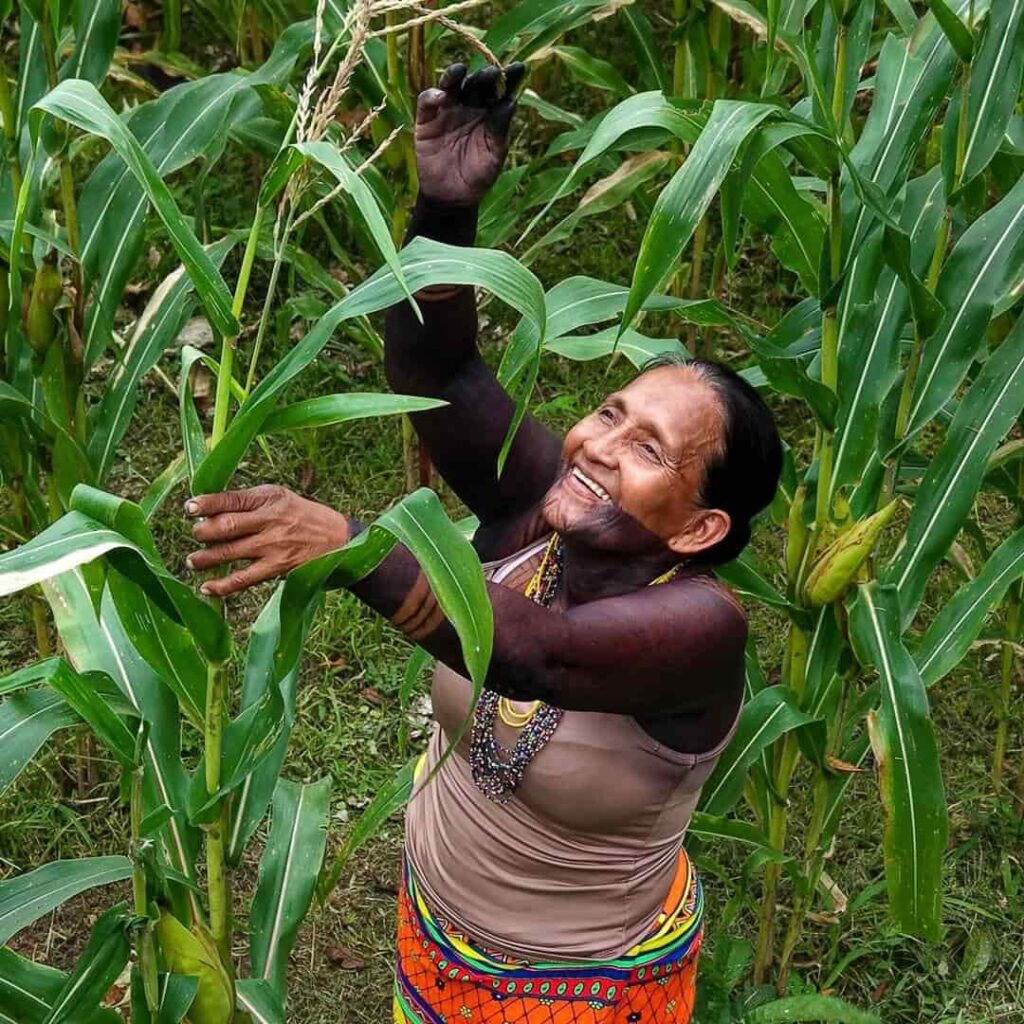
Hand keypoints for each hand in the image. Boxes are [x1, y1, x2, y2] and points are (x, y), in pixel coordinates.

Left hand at [185, 485, 349, 597]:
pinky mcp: (277, 567)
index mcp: (269, 498)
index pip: (232, 499)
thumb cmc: (303, 516)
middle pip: (227, 526)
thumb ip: (249, 502)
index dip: (207, 503)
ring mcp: (273, 545)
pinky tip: (207, 588)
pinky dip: (223, 586)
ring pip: (230, 552)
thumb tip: (209, 511)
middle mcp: (270, 520)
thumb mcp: (280, 498)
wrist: (339, 539)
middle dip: (203, 531)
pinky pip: (244, 579)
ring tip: (192, 561)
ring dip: (205, 558)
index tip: (190, 508)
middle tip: (195, 535)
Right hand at [415, 61, 525, 204]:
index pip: (500, 91)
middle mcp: (470, 107)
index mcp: (490, 113)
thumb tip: (511, 102)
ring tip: (461, 69)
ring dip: (454, 75)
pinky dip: (432, 95)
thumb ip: (500, 130)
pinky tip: (441, 97)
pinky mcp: (427, 120)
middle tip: (491, 72)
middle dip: (484, 76)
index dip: (508, 78)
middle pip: (476, 84)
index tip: (519, 68)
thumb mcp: (494, 156)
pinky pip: (427, 102)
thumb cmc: (478, 177)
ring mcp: (448, 111)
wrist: (452, 197)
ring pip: (451, 85)